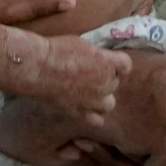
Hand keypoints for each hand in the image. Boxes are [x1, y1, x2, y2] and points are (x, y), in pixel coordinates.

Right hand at [8, 32, 133, 126]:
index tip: (109, 62)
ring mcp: (94, 101)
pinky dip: (93, 116)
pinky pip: (97, 120)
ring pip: (109, 104)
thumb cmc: (57, 50)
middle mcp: (106, 83)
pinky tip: (84, 109)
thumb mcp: (83, 44)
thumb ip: (97, 55)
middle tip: (88, 75)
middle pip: (115, 83)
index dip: (118, 64)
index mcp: (108, 63)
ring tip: (88, 93)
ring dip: (101, 98)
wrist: (38, 68)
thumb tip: (101, 59)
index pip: (126, 65)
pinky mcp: (81, 113)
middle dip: (105, 79)